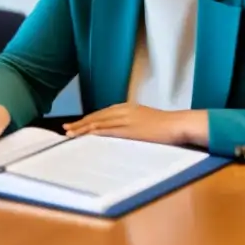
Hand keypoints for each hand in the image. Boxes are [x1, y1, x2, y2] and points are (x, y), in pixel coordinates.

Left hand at [63, 104, 207, 146]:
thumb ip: (131, 123)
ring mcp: (126, 119)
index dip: (88, 119)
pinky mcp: (129, 129)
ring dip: (83, 128)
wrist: (177, 124)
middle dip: (80, 123)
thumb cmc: (165, 126)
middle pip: (96, 116)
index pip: (102, 113)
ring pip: (99, 123)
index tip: (76, 124)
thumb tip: (122, 130)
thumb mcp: (144, 120)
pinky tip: (86, 136)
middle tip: (66, 129)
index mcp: (127, 107)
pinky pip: (108, 130)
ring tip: (70, 134)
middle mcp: (123, 111)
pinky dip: (95, 133)